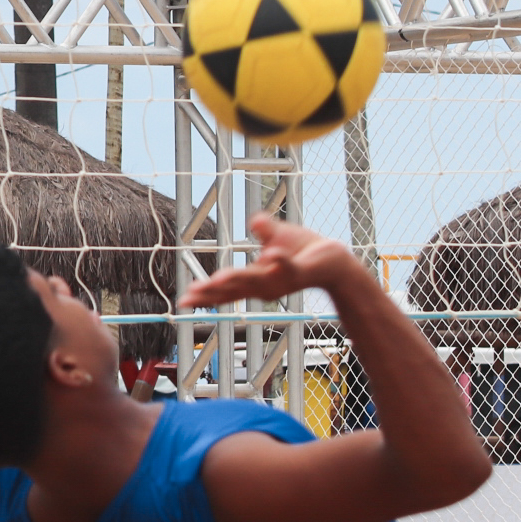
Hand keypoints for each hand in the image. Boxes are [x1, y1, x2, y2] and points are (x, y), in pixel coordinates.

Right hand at [184, 214, 362, 309]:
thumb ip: (265, 231)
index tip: (184, 300)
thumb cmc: (305, 252)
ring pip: (256, 279)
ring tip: (217, 278)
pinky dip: (281, 262)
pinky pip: (290, 267)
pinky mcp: (301, 271)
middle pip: (234, 289)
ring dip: (237, 278)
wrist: (336, 260)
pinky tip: (272, 256)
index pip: (226, 289)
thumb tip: (254, 220)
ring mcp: (282, 279)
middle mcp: (265, 284)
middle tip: (191, 296)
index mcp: (255, 279)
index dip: (206, 294)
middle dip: (213, 291)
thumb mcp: (279, 237)